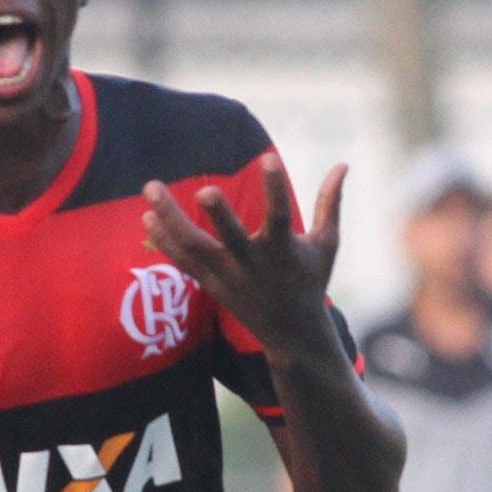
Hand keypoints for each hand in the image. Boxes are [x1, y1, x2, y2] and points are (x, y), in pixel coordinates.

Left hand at [142, 156, 347, 362]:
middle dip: (219, 215)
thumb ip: (330, 203)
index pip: (279, 215)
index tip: (269, 157)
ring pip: (194, 247)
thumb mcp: (326, 244)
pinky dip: (164, 240)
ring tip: (150, 187)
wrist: (292, 334)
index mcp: (283, 251)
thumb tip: (343, 164)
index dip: (275, 186)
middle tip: (203, 190)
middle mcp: (252, 264)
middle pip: (230, 238)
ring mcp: (228, 277)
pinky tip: (148, 216)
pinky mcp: (211, 285)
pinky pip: (182, 261)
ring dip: (170, 218)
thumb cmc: (310, 281)